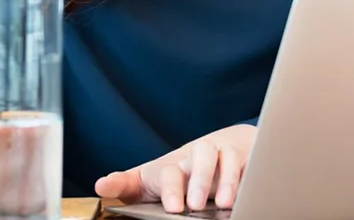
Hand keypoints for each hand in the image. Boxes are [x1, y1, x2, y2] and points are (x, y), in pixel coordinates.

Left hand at [95, 124, 256, 212]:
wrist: (220, 147)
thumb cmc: (180, 171)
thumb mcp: (151, 179)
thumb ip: (125, 183)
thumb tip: (99, 186)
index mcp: (176, 163)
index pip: (170, 171)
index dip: (172, 189)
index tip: (175, 208)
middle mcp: (201, 155)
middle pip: (202, 154)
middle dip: (200, 179)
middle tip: (196, 206)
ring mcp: (227, 154)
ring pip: (229, 157)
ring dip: (228, 179)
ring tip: (226, 203)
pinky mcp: (249, 158)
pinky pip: (254, 162)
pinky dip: (252, 175)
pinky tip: (251, 191)